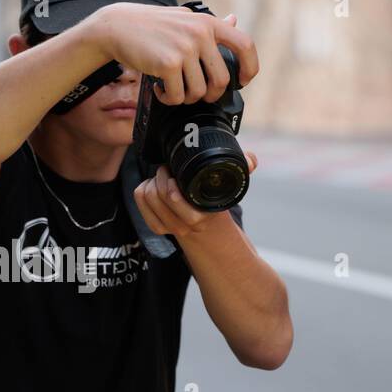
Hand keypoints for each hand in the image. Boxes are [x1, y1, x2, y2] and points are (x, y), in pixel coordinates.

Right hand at [79, 3, 259, 106]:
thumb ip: (209, 25)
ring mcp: (185, 49)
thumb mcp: (184, 18)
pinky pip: (178, 96)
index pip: (245, 45)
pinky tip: (160, 89)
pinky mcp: (168, 64)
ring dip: (186, 98)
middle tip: (198, 95)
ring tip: (174, 89)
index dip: (249, 67)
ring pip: (199, 92)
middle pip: (222, 79)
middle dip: (211, 95)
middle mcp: (200, 34)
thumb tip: (234, 21)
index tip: (243, 81)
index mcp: (208, 23)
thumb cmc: (151, 24)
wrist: (118, 26)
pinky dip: (169, 99)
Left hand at [133, 150, 258, 238]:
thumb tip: (251, 160)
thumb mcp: (229, 190)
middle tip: (169, 169)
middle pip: (156, 192)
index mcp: (201, 214)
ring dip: (152, 182)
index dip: (170, 177)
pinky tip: (154, 187)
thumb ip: (243, 172)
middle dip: (160, 175)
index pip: (172, 196)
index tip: (176, 169)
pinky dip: (144, 189)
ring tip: (164, 178)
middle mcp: (183, 224)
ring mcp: (168, 227)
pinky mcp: (156, 227)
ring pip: (147, 195)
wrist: (207, 232)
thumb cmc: (215, 203)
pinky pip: (140, 200)